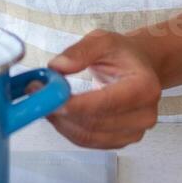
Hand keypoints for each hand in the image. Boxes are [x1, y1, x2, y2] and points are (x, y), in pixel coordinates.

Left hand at [46, 30, 161, 148]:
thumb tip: (57, 67)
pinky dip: (68, 129)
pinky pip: (89, 142)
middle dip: (61, 113)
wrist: (141, 69)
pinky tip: (58, 114)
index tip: (48, 97)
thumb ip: (80, 51)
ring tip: (44, 103)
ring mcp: (134, 132)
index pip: (106, 103)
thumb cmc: (123, 54)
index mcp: (144, 88)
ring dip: (61, 123)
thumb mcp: (103, 40)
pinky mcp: (122, 141)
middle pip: (94, 124)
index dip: (75, 104)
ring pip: (88, 137)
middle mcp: (144, 115)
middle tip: (36, 96)